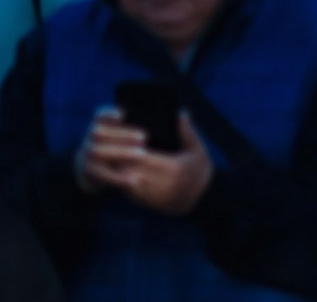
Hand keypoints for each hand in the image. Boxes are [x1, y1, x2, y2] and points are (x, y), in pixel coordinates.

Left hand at [75, 109, 213, 215]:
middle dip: (121, 160)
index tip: (121, 140)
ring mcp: (158, 197)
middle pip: (134, 171)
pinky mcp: (154, 205)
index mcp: (174, 168)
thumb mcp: (198, 149)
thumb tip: (180, 112)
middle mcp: (164, 185)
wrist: (207, 199)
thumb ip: (187, 131)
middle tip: (108, 149)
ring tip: (110, 161)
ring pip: (131, 185)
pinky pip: (133, 197)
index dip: (131, 149)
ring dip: (120, 174)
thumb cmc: (201, 170)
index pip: (145, 158)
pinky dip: (124, 186)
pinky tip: (119, 175)